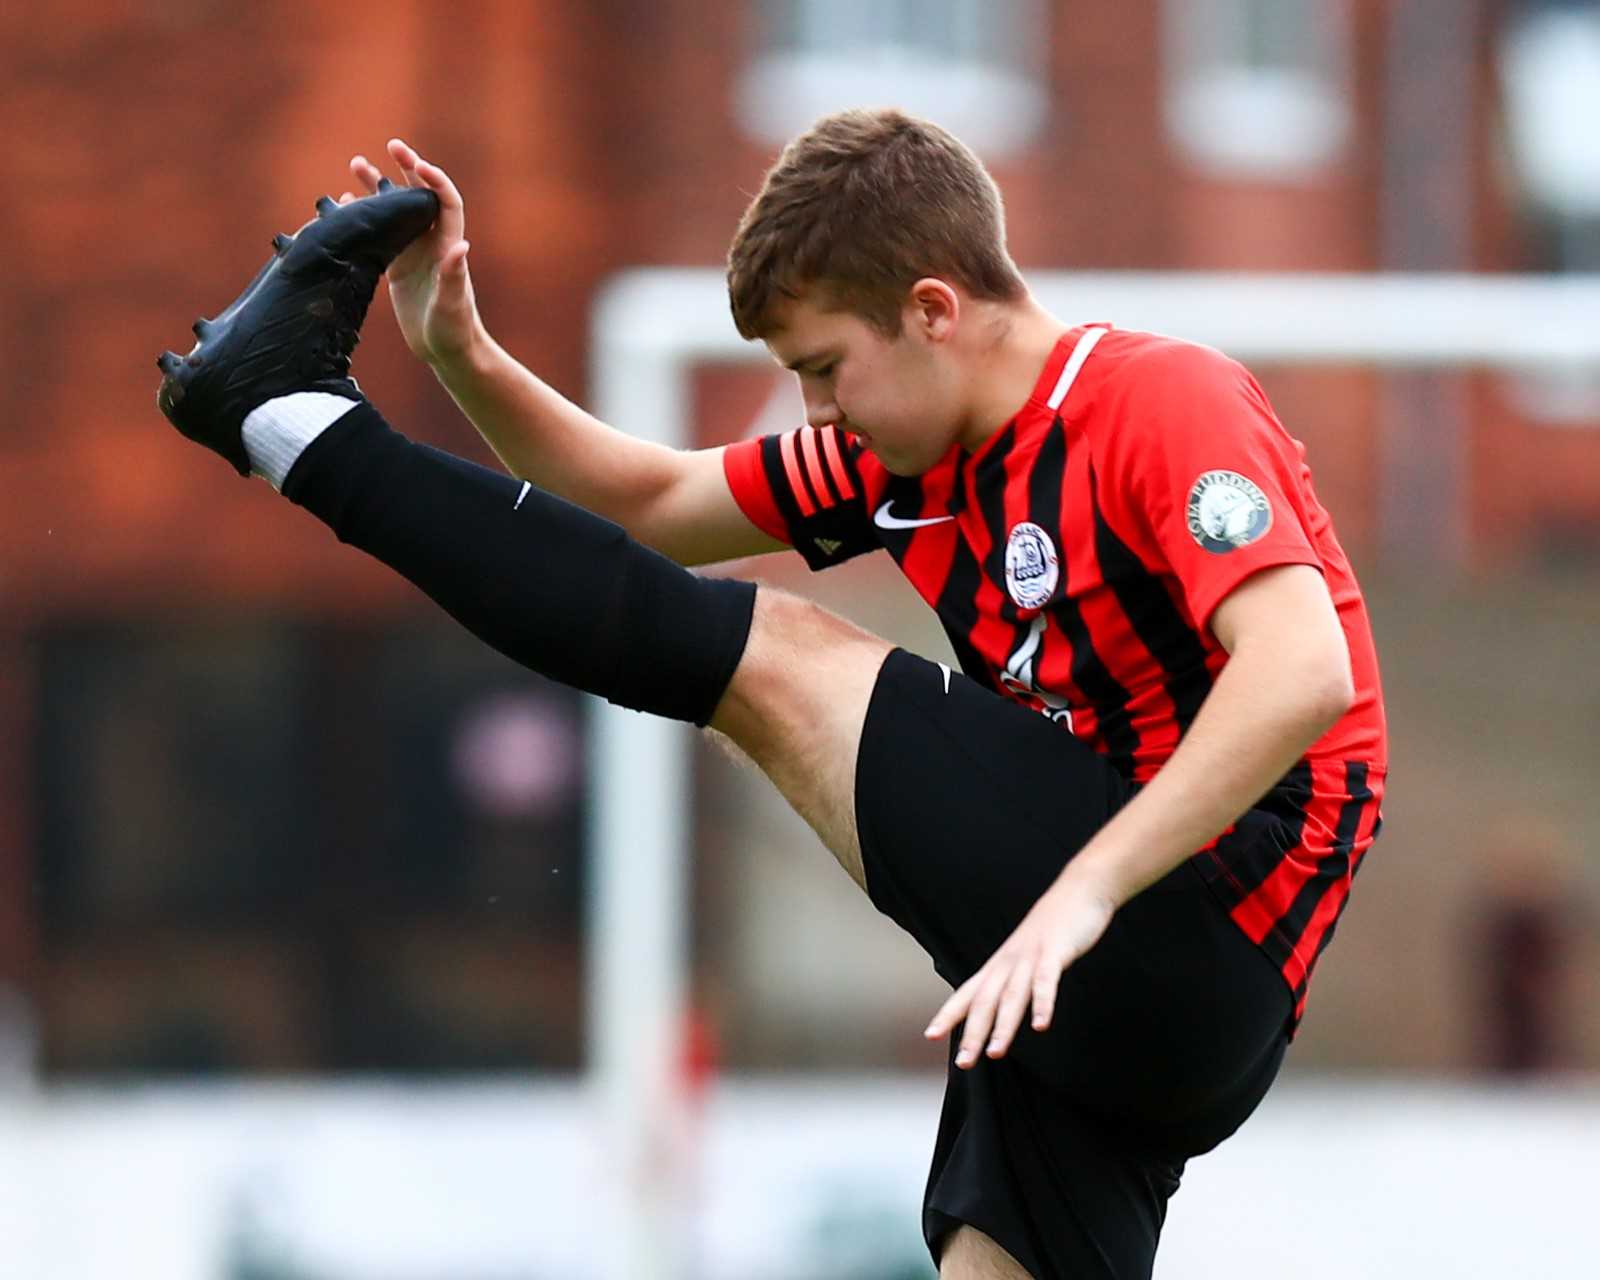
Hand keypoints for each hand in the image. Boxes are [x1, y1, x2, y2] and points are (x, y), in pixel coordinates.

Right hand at [342, 138, 477, 367]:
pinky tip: (345, 203)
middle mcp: (433, 243)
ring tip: (355, 163)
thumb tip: (461, 245)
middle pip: (420, 196)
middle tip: (392, 145)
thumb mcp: (453, 304)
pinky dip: (364, 216)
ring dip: (378, 186)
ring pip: (395, 211)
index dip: (435, 181)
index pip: (446, 202)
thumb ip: (455, 275)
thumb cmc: (455, 329)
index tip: (417, 165)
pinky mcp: (397, 266)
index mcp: (449, 246)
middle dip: (407, 169)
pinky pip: (380, 233)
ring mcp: (414, 253)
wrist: (446, 350)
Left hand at [924, 871, 1118, 1068]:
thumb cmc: (1053, 927)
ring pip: (1011, 995)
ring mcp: (1030, 956)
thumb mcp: (1027, 954)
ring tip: (994, 1053)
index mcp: (1000, 963)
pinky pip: (1046, 981)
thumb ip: (1015, 978)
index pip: (967, 992)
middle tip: (964, 1062)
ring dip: (1002, 1026)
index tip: (930, 1035)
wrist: (1079, 889)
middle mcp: (1009, 961)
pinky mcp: (1055, 952)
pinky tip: (1041, 1026)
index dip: (949, 1013)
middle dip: (972, 1032)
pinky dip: (1042, 1004)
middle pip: (985, 1000)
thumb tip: (1003, 1003)